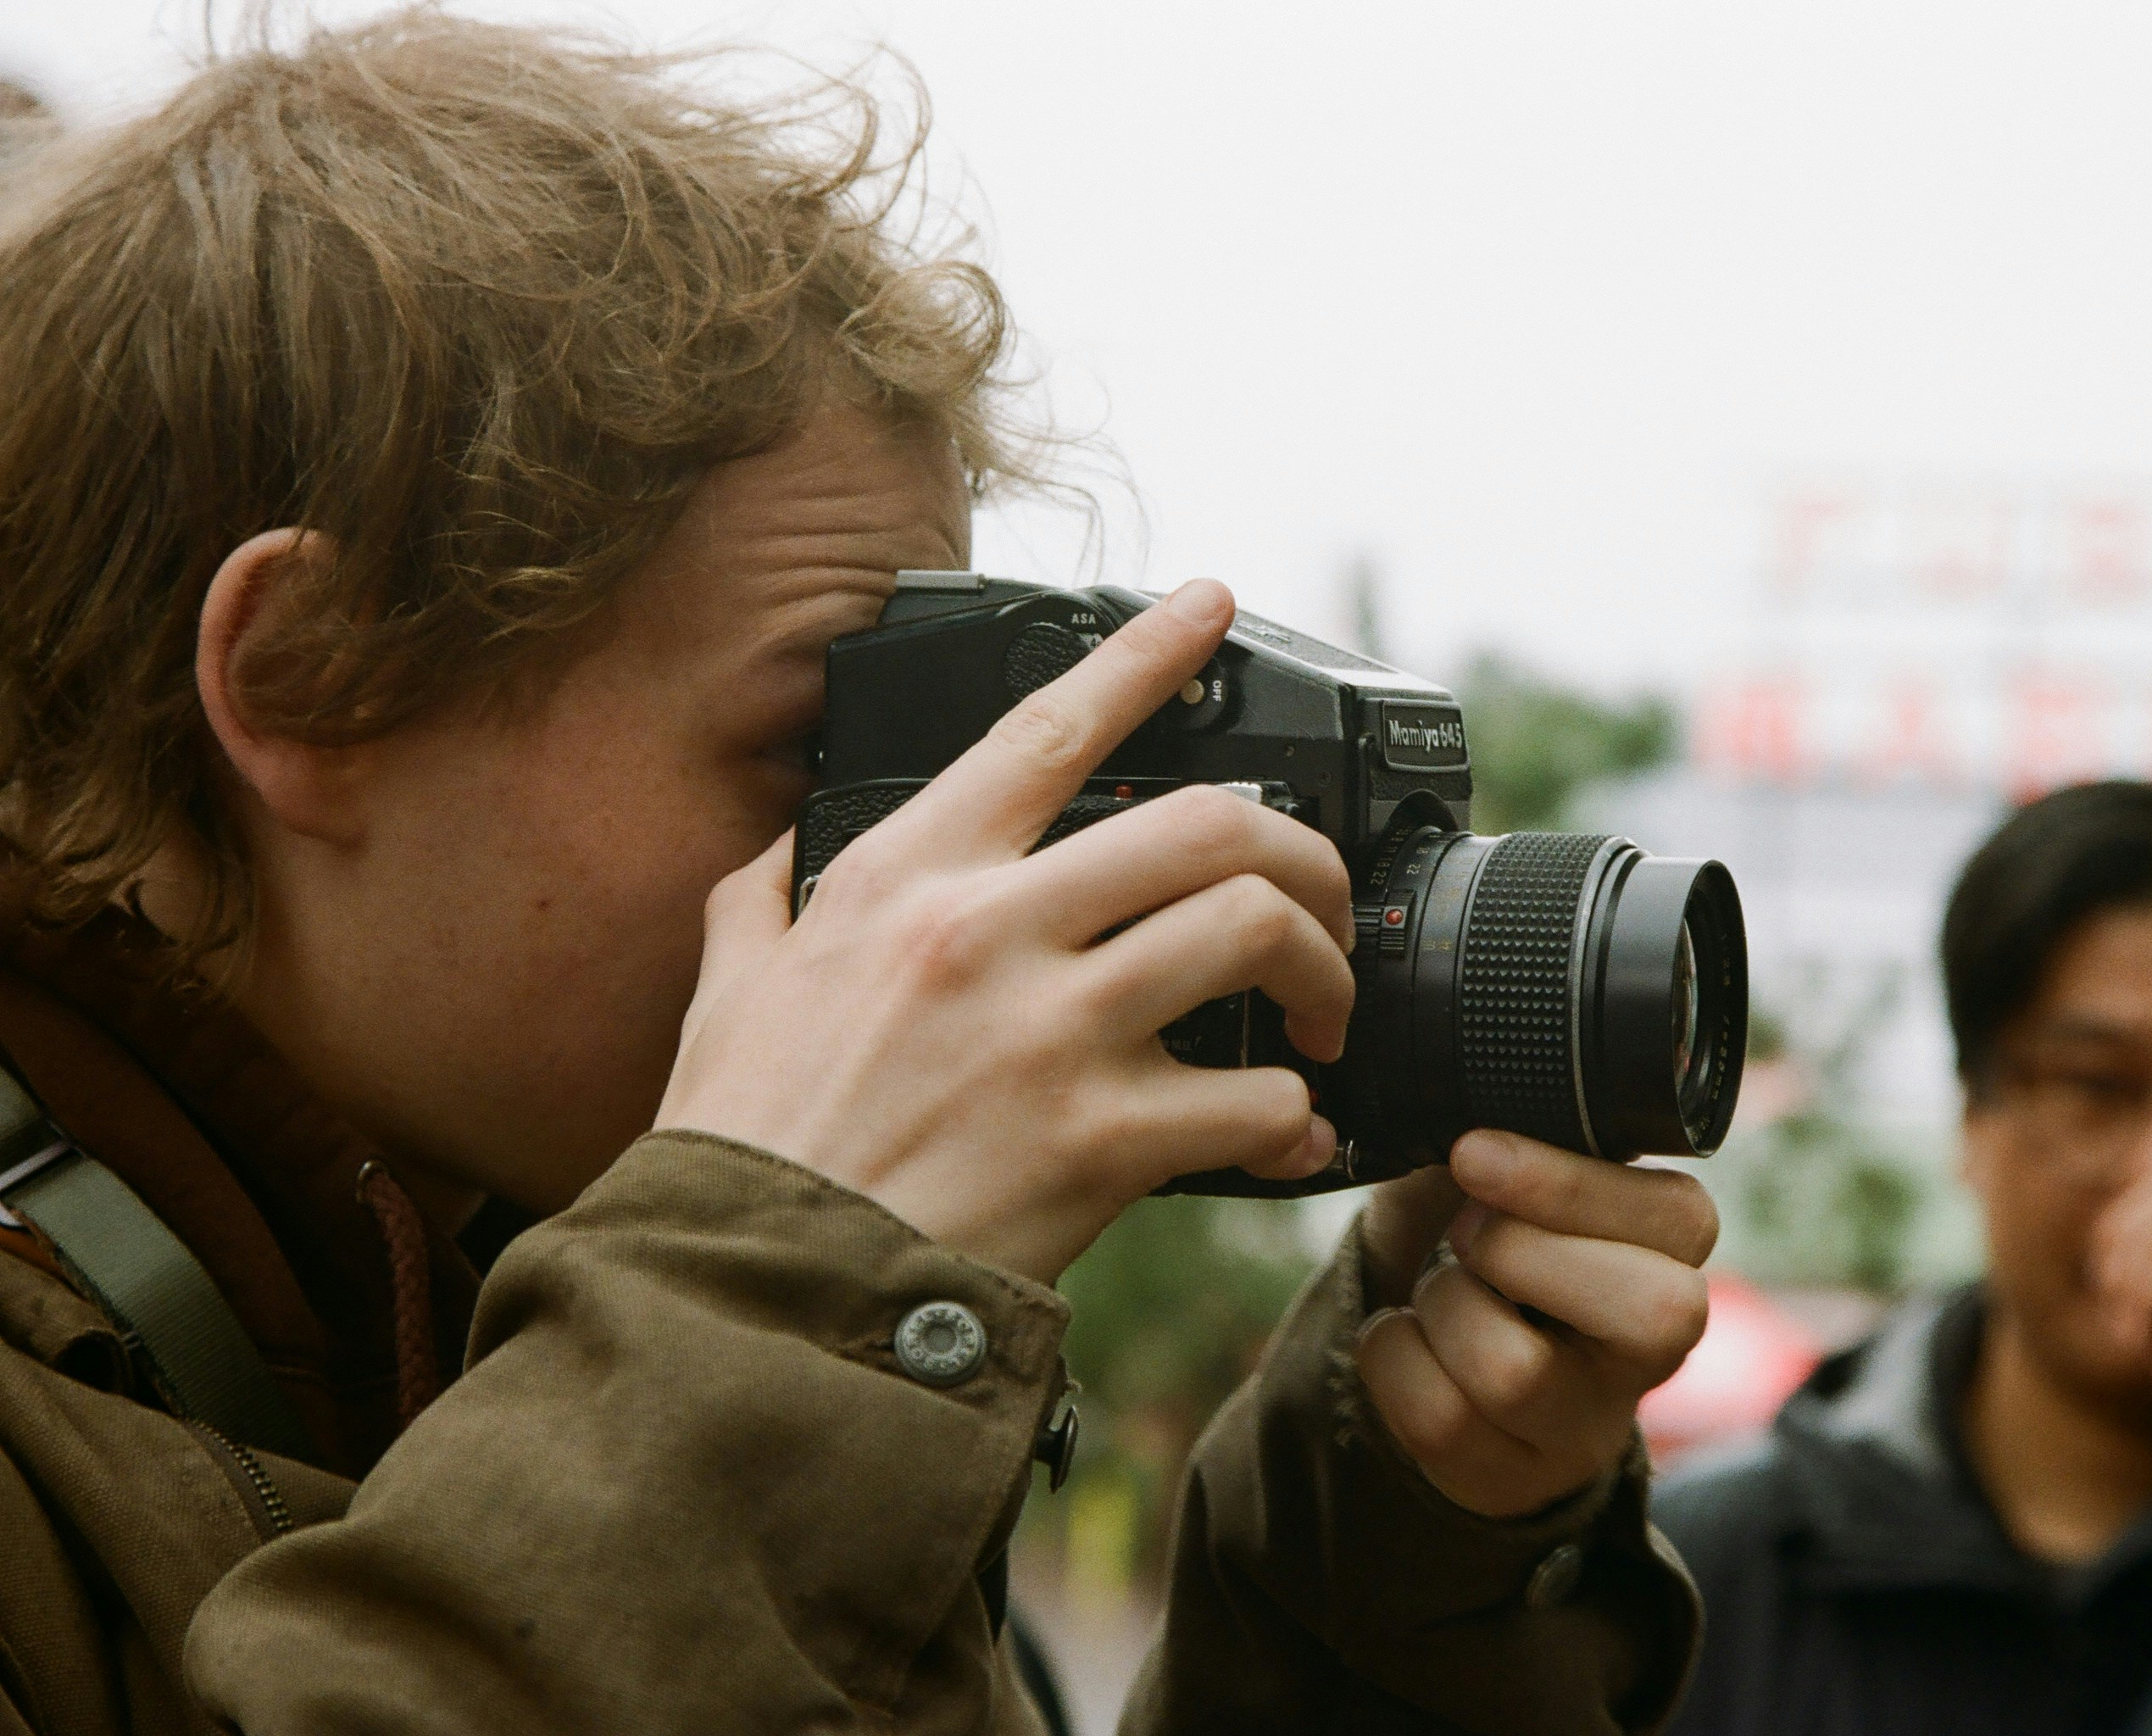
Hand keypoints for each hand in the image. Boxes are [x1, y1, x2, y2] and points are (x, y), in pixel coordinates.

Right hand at [656, 580, 1355, 1285]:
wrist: (758, 1297)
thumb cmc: (747, 1149)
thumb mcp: (729, 990)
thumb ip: (767, 900)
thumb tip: (785, 847)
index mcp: (907, 880)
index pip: (1047, 727)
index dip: (1147, 654)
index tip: (1211, 606)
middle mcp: (989, 931)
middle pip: (1208, 822)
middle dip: (1300, 851)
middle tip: (1319, 904)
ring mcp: (1053, 1032)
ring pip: (1252, 931)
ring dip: (1321, 970)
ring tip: (1322, 1017)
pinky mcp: (1100, 1141)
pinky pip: (1255, 1099)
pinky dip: (1292, 1119)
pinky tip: (1285, 1135)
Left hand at [1355, 1132, 1716, 1518]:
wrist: (1458, 1350)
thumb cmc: (1495, 1239)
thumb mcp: (1511, 1178)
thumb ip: (1508, 1137)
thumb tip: (1465, 1108)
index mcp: (1675, 1251)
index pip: (1676, 1219)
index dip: (1567, 1184)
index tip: (1473, 1152)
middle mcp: (1655, 1347)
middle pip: (1648, 1310)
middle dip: (1522, 1251)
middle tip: (1466, 1234)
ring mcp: (1588, 1423)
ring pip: (1517, 1371)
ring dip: (1443, 1305)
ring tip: (1440, 1285)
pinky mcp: (1513, 1476)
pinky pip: (1437, 1419)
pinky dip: (1392, 1356)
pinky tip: (1408, 1336)